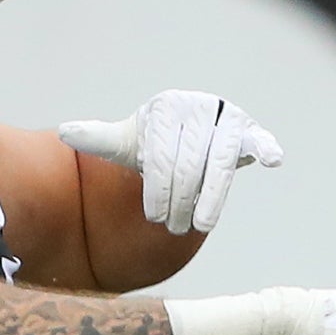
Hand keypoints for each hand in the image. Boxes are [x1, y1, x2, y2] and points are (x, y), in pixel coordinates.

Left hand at [55, 91, 284, 234]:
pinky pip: (258, 139)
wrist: (190, 129)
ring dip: (210, 199)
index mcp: (164, 108)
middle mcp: (196, 106)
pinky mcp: (249, 129)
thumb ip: (98, 138)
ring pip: (218, 163)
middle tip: (174, 228)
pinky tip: (272, 160)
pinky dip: (266, 148)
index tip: (155, 217)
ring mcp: (225, 117)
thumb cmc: (157, 141)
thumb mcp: (128, 141)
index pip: (161, 155)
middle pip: (188, 163)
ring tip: (199, 225)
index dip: (157, 190)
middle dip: (180, 200)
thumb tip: (64, 131)